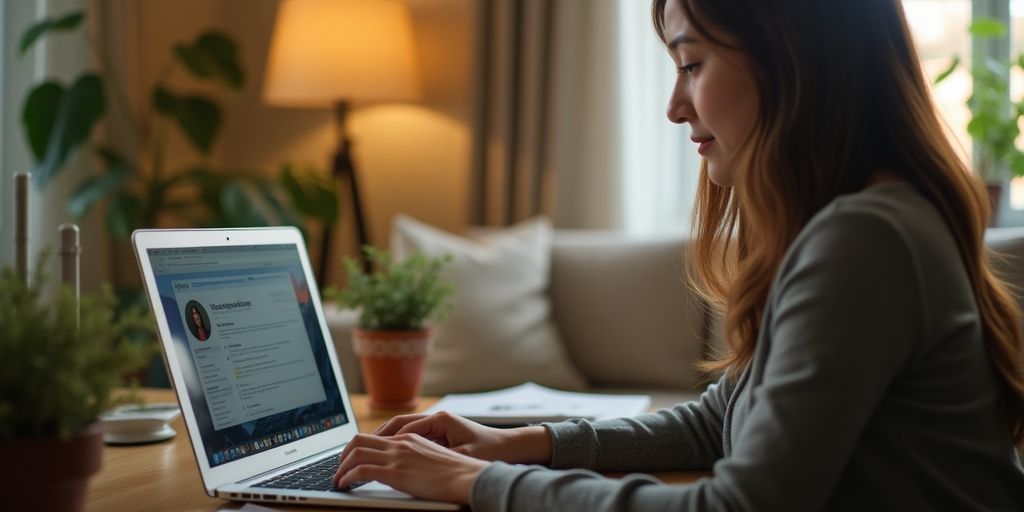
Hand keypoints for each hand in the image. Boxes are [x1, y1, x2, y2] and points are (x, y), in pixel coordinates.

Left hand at [331, 432, 487, 502]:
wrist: (467, 476)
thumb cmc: (457, 472)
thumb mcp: (433, 458)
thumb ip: (415, 458)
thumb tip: (405, 469)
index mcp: (410, 438)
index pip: (376, 436)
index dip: (359, 447)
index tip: (352, 458)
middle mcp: (400, 443)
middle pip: (360, 439)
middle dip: (344, 454)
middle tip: (340, 468)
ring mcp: (396, 456)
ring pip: (356, 452)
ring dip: (341, 466)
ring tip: (338, 479)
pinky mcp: (395, 472)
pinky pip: (360, 470)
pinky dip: (347, 476)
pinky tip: (344, 484)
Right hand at [371, 411, 552, 463]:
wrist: (509, 447)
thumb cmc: (489, 450)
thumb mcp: (460, 455)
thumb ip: (433, 454)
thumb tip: (406, 454)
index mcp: (440, 420)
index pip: (403, 428)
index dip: (383, 440)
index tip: (367, 451)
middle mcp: (436, 418)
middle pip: (398, 424)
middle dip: (376, 437)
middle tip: (357, 450)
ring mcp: (437, 424)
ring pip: (402, 429)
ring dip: (384, 439)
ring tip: (366, 452)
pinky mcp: (440, 432)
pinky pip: (412, 436)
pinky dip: (397, 443)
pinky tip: (388, 455)